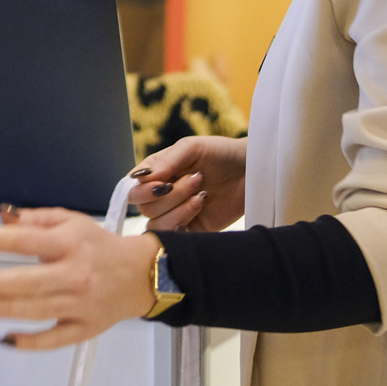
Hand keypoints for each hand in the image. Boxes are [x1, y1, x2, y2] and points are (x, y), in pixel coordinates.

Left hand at [0, 210, 161, 348]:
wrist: (142, 275)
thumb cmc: (98, 245)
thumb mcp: (71, 222)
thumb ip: (35, 218)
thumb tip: (1, 214)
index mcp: (69, 243)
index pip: (24, 240)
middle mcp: (75, 274)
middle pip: (29, 280)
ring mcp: (80, 305)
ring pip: (39, 310)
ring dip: (6, 310)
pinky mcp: (85, 329)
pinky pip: (55, 339)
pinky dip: (30, 342)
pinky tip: (6, 340)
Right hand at [127, 135, 245, 231]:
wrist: (254, 171)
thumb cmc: (222, 153)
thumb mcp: (193, 148)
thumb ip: (167, 161)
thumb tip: (143, 178)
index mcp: (157, 173)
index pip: (132, 187)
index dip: (143, 188)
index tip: (163, 181)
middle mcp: (162, 195)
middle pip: (144, 207)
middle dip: (169, 195)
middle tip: (196, 180)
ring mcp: (177, 214)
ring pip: (156, 224)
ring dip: (178, 209)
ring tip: (202, 195)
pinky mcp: (192, 231)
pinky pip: (174, 238)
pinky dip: (183, 225)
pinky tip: (201, 207)